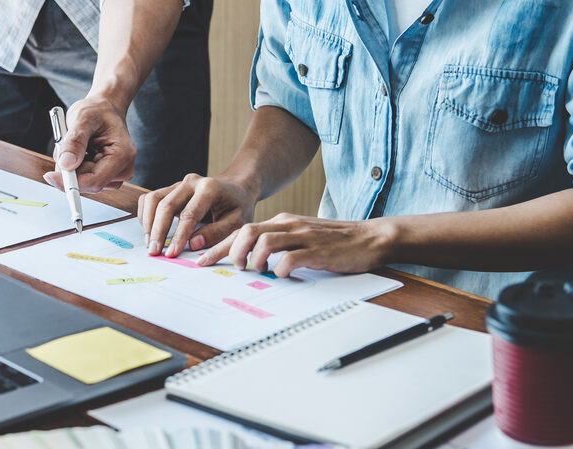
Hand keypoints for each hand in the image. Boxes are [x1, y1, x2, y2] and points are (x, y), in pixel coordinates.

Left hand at [43, 95, 135, 193]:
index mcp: (122, 155)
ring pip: (82, 182)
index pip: (95, 181)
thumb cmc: (97, 111)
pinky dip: (74, 166)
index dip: (70, 182)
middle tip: (63, 143)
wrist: (104, 110)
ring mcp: (115, 176)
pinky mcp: (106, 178)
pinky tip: (79, 151)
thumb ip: (74, 141)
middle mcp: (122, 170)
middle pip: (87, 183)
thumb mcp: (83, 118)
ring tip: (75, 143)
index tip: (49, 176)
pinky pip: (82, 179)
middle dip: (69, 168)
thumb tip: (66, 164)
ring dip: (71, 166)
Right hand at [138, 173, 257, 256]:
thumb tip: (193, 244)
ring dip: (148, 222)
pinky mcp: (170, 188)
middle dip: (158, 231)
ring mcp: (178, 183)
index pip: (188, 214)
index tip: (172, 253)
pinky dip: (146, 215)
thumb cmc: (238, 207)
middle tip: (154, 251)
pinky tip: (150, 231)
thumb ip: (217, 233)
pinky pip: (150, 198)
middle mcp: (191, 182)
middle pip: (165, 205)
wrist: (236, 188)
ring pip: (153, 199)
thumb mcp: (237, 222)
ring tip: (150, 244)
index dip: (178, 236)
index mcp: (209, 188)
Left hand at [196, 213, 395, 275]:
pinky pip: (291, 258)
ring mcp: (304, 236)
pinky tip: (282, 275)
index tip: (202, 261)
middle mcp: (289, 225)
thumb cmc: (336, 242)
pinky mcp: (318, 250)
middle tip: (228, 268)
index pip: (243, 230)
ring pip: (265, 241)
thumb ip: (279, 244)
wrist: (371, 237)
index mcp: (283, 221)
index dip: (219, 246)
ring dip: (254, 259)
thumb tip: (251, 261)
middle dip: (230, 251)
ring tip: (256, 270)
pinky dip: (281, 268)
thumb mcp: (301, 236)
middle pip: (248, 231)